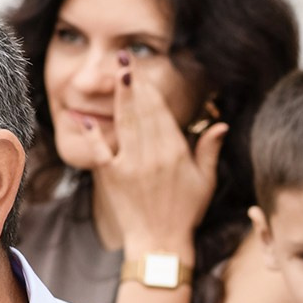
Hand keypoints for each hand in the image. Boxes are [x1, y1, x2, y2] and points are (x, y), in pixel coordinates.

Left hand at [62, 51, 226, 256]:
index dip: (150, 89)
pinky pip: (100, 150)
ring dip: (119, 98)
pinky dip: (90, 133)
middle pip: (141, 111)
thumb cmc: (185, 213)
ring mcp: (131, 164)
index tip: (143, 70)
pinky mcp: (112, 176)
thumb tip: (220, 124)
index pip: (161, 112)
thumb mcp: (205, 181)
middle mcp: (152, 154)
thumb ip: (209, 150)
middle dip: (133, 84)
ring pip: (124, 123)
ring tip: (114, 74)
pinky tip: (82, 116)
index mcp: (175, 152)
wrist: (160, 242)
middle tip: (124, 60)